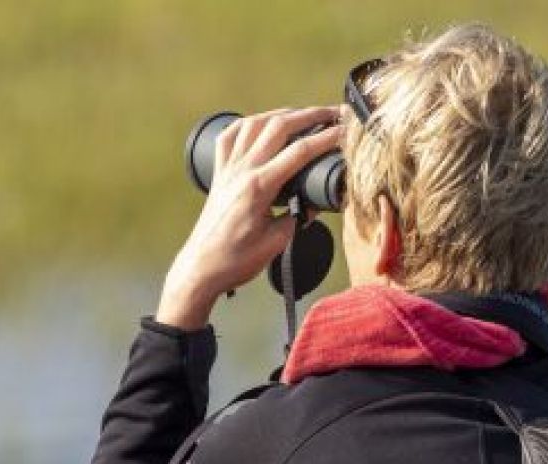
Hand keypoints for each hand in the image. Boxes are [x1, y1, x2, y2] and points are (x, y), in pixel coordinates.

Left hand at [156, 106, 342, 329]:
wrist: (201, 268)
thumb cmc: (236, 260)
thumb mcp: (277, 242)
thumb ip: (298, 217)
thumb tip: (312, 202)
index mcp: (259, 187)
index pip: (300, 151)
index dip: (327, 137)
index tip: (346, 130)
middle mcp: (241, 171)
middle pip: (279, 126)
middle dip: (310, 115)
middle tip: (333, 112)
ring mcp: (227, 169)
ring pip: (254, 124)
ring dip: (281, 114)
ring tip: (303, 114)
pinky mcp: (218, 173)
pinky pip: (230, 137)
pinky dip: (247, 124)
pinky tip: (260, 122)